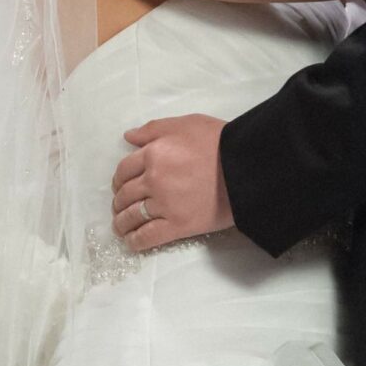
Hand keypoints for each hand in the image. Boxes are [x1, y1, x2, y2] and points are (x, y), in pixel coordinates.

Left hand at [111, 115, 232, 251]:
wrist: (246, 167)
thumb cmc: (218, 140)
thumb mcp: (185, 123)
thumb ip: (153, 129)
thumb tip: (128, 137)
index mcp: (153, 154)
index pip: (124, 169)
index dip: (119, 179)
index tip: (120, 185)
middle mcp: (153, 180)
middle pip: (125, 194)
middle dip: (119, 201)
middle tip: (120, 206)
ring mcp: (165, 204)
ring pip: (132, 217)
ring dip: (122, 223)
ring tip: (121, 227)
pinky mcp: (178, 225)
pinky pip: (148, 237)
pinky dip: (135, 241)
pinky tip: (131, 242)